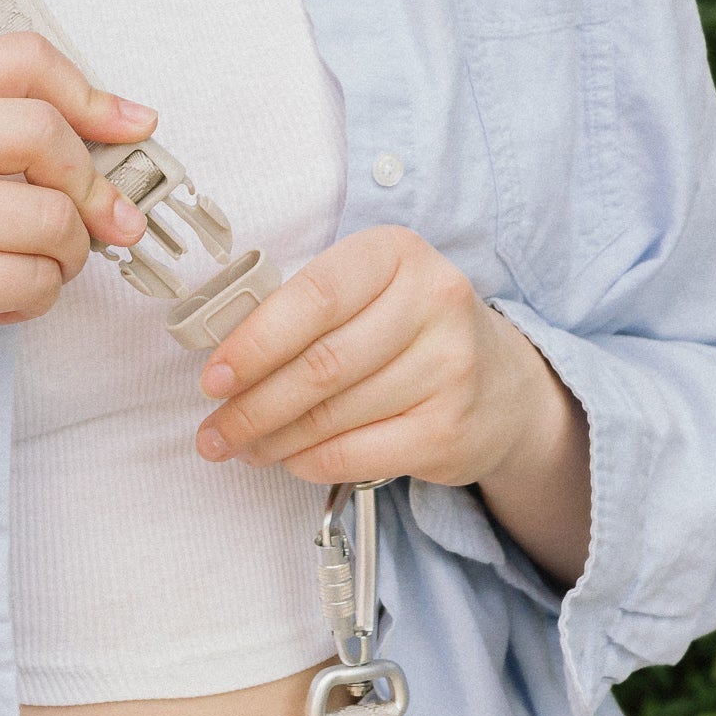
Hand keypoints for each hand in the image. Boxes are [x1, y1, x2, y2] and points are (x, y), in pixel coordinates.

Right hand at [0, 33, 153, 474]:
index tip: (131, 126)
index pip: (20, 60)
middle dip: (91, 188)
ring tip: (36, 269)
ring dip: (67, 255)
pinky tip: (3, 302)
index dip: (91, 94)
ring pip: (51, 217)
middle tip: (100, 223)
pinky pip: (33, 279)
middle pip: (47, 134)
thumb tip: (110, 140)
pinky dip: (37, 299)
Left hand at [194, 226, 538, 483]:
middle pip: (319, 365)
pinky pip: (354, 454)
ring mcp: (449, 368)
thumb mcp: (370, 293)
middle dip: (250, 406)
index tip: (213, 377)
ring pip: (330, 415)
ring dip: (271, 439)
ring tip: (241, 446)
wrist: (502, 387)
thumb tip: (224, 362)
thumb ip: (305, 312)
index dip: (255, 342)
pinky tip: (289, 459)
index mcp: (398, 254)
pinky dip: (308, 461)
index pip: (314, 297)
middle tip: (212, 431)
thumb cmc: (411, 334)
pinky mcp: (450, 429)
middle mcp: (434, 303)